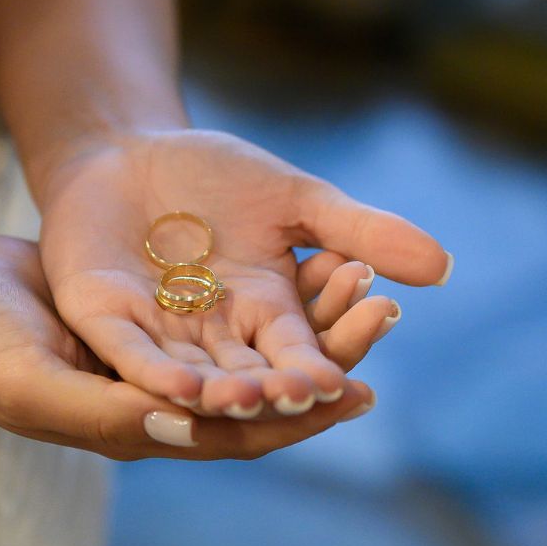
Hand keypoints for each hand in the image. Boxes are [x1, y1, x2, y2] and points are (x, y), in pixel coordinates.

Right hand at [0, 236, 384, 458]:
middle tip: (383, 315)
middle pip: (264, 385)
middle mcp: (166, 399)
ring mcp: (163, 352)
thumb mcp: (35, 385)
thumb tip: (194, 425)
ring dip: (307, 313)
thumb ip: (109, 411)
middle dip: (324, 355)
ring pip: (253, 339)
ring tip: (361, 277)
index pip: (243, 432)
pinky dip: (270, 281)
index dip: (300, 414)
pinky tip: (309, 252)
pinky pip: (231, 297)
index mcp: (145, 429)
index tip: (359, 387)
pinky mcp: (158, 308)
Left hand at [37, 129, 450, 416]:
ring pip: (196, 379)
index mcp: (267, 316)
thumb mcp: (296, 198)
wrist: (126, 147)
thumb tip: (443, 267)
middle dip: (278, 387)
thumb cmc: (213, 174)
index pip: (305, 350)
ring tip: (248, 399)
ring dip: (221, 394)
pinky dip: (156, 374)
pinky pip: (131, 356)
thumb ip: (361, 231)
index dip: (328, 363)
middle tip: (307, 392)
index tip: (354, 380)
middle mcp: (217, 340)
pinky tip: (182, 387)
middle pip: (256, 377)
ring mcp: (158, 335)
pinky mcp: (103, 319)